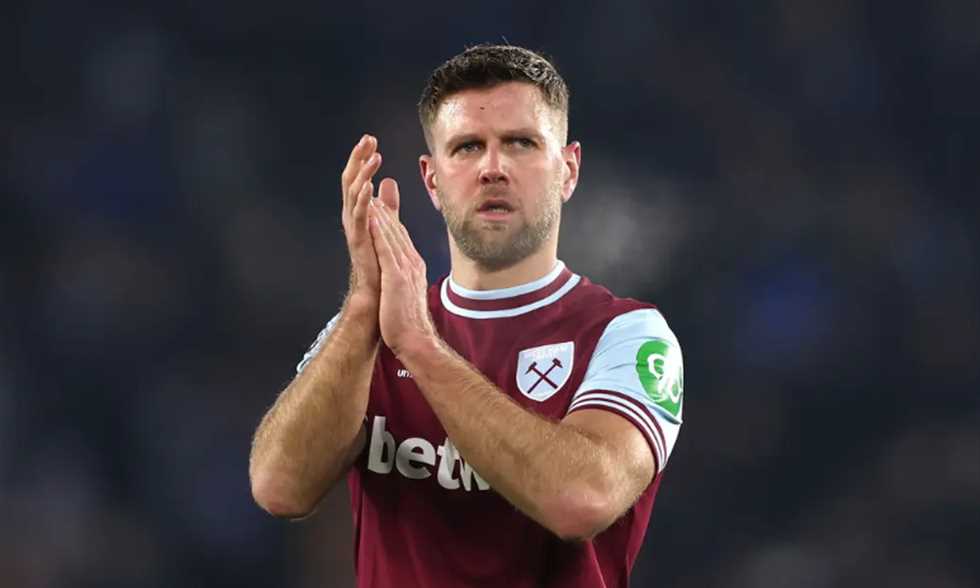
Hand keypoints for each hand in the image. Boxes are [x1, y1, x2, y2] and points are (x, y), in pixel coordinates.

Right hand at [340, 135, 399, 302]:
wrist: (376, 291)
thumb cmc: (379, 259)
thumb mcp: (386, 223)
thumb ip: (387, 203)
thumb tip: (388, 181)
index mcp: (359, 210)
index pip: (357, 177)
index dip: (362, 158)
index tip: (371, 139)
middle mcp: (352, 216)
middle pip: (351, 179)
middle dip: (359, 158)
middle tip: (368, 138)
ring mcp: (354, 227)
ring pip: (353, 194)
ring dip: (363, 173)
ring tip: (374, 157)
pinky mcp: (359, 240)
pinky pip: (359, 216)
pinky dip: (363, 199)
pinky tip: (369, 186)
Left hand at [368, 198, 437, 357]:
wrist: (415, 340)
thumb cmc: (408, 323)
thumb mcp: (405, 294)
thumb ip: (403, 279)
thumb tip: (400, 273)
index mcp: (413, 267)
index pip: (400, 238)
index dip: (389, 219)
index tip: (380, 204)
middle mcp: (411, 263)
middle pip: (396, 231)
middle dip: (385, 209)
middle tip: (374, 187)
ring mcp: (405, 268)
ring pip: (391, 235)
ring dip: (380, 213)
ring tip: (370, 194)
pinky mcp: (396, 276)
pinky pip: (386, 248)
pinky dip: (378, 231)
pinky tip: (371, 217)